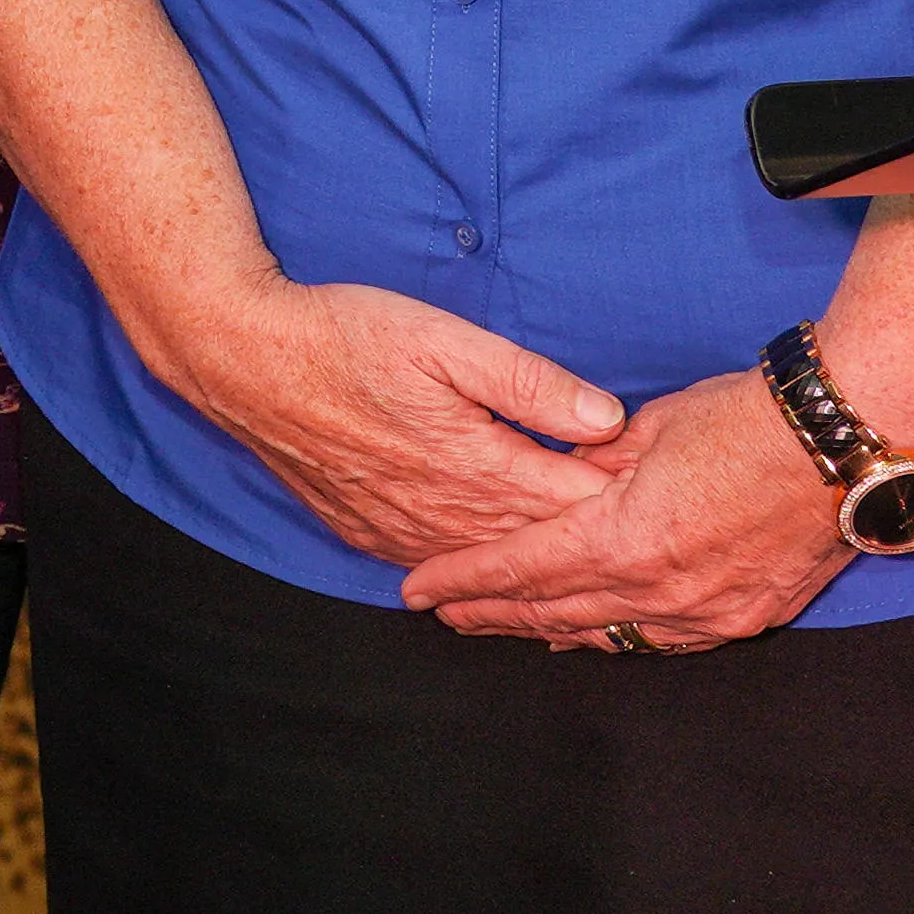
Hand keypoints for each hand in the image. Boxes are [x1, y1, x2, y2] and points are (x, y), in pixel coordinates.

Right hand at [163, 274, 623, 568]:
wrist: (241, 358)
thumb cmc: (342, 334)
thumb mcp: (442, 337)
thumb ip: (528, 382)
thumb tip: (606, 417)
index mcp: (476, 463)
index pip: (576, 499)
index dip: (628, 499)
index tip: (673, 495)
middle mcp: (444, 510)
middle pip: (542, 542)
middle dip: (596, 544)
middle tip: (652, 543)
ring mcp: (402, 529)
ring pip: (491, 565)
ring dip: (540, 571)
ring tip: (593, 575)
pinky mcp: (366, 530)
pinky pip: (436, 568)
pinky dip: (476, 576)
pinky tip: (497, 580)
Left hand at [401, 369, 853, 651]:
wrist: (847, 444)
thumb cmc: (745, 419)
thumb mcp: (647, 431)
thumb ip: (593, 469)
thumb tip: (556, 487)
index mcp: (623, 539)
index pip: (518, 569)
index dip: (462, 581)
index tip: (417, 590)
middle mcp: (660, 590)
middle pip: (554, 613)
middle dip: (493, 614)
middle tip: (445, 614)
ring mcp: (706, 613)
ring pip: (609, 635)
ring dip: (552, 631)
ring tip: (506, 626)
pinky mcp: (746, 618)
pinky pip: (665, 640)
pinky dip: (621, 637)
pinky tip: (597, 636)